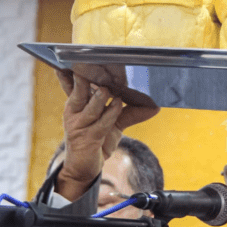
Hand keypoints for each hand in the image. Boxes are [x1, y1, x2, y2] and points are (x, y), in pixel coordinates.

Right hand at [54, 69, 158, 200]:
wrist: (84, 170)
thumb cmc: (96, 142)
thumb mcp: (113, 125)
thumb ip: (131, 113)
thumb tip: (154, 105)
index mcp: (76, 105)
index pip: (71, 83)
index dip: (74, 70)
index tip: (79, 56)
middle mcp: (74, 112)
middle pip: (79, 88)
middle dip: (88, 75)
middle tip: (95, 64)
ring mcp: (79, 125)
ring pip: (92, 104)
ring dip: (102, 96)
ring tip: (111, 90)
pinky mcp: (88, 138)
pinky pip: (101, 122)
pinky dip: (111, 112)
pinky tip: (118, 103)